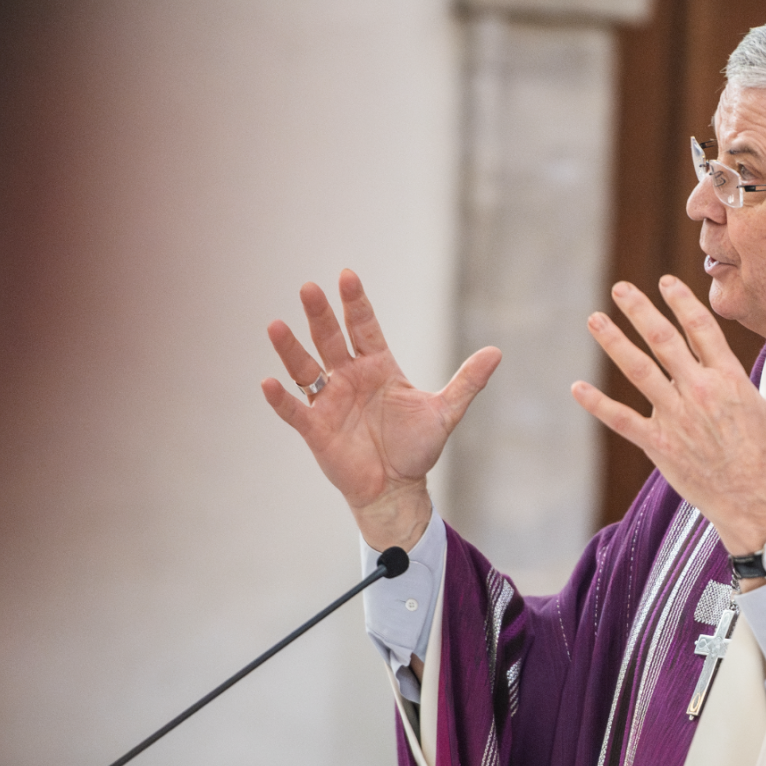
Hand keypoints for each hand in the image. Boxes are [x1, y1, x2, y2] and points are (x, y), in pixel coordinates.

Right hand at [261, 270, 499, 549]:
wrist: (397, 489)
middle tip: (309, 288)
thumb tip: (497, 352)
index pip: (364, 327)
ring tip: (276, 325)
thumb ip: (467, 382)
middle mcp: (349, 377)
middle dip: (321, 315)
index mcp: (378, 367)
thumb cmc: (415, 448)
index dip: (356, 304)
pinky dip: (280, 399)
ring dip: (291, 349)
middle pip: (331, 339)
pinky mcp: (316, 429)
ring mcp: (329, 401)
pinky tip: (269, 383)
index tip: (347, 276)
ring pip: (305, 368)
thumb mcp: (445, 412)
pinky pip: (294, 410)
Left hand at [572, 275, 765, 555]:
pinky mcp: (658, 444)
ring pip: (638, 370)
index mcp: (728, 379)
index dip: (681, 302)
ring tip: (594, 319)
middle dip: (640, 310)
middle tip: (620, 288)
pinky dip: (597, 403)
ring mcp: (676, 417)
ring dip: (614, 342)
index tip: (665, 282)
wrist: (754, 503)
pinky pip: (621, 420)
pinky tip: (577, 387)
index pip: (701, 328)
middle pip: (664, 340)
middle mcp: (699, 391)